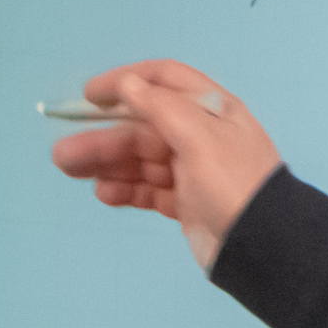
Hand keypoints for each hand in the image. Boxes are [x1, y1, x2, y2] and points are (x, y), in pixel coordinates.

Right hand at [47, 60, 282, 270]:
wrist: (265, 247)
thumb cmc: (233, 184)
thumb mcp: (200, 137)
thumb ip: (162, 107)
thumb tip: (128, 83)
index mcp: (212, 110)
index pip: (164, 81)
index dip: (126, 81)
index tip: (90, 95)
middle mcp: (202, 136)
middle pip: (143, 128)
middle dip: (103, 138)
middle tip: (62, 155)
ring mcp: (194, 171)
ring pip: (140, 161)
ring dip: (105, 164)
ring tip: (68, 170)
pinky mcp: (187, 203)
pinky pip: (149, 190)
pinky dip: (126, 190)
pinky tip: (104, 193)